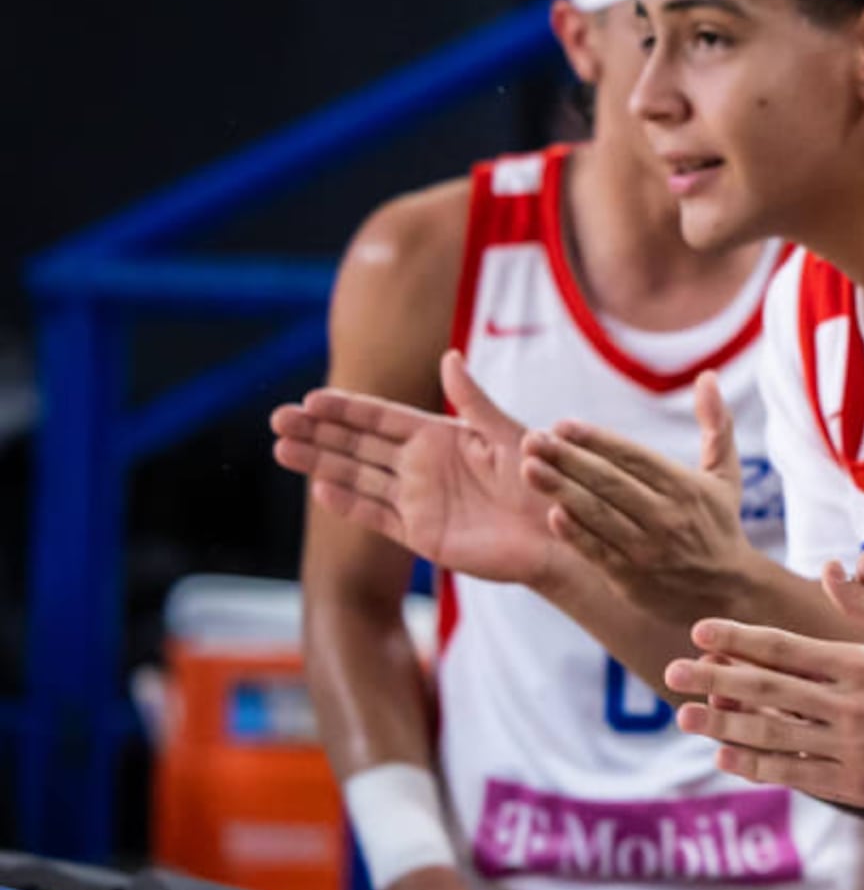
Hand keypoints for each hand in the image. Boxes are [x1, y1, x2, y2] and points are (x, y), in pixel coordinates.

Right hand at [274, 352, 563, 585]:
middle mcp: (421, 465)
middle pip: (358, 444)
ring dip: (320, 462)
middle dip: (318, 431)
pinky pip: (377, 516)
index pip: (381, 418)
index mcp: (440, 436)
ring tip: (281, 447)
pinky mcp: (420, 533)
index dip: (347, 409)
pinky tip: (320, 487)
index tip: (310, 399)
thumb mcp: (510, 435)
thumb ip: (475, 402)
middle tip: (277, 419)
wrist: (560, 533)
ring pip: (358, 476)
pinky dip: (349, 503)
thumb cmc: (545, 480)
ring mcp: (417, 500)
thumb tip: (449, 356)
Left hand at [523, 372, 753, 615]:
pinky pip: (598, 552)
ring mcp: (647, 550)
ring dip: (562, 490)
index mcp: (685, 488)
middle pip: (610, 483)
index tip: (562, 425)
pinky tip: (551, 514)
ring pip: (599, 515)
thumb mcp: (725, 474)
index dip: (597, 440)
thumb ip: (716, 425)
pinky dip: (575, 534)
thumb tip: (708, 377)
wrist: (727, 591)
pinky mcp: (632, 578)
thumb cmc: (718, 524)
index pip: (634, 458)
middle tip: (532, 439)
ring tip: (529, 468)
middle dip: (568, 459)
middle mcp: (666, 517)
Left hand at [667, 552, 863, 814]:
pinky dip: (757, 764)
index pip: (788, 649)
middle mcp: (853, 708)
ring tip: (686, 716)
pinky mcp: (856, 785)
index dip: (740, 639)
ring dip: (723, 725)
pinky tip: (726, 754)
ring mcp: (853, 750)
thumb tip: (832, 565)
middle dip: (715, 680)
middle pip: (768, 691)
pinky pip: (794, 773)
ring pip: (773, 736)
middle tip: (671, 672)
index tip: (701, 630)